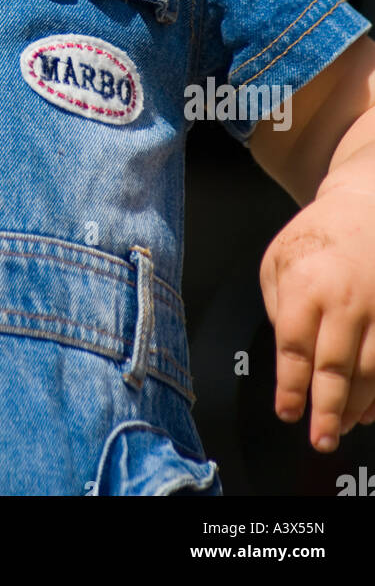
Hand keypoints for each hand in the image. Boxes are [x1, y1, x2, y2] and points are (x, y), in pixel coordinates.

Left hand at [259, 186, 374, 449]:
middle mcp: (346, 299)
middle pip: (335, 367)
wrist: (365, 204)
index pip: (295, 348)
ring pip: (371, 371)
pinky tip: (370, 408)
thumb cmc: (317, 236)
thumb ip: (278, 308)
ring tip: (341, 427)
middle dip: (326, 409)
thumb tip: (289, 356)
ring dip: (356, 405)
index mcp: (306, 285)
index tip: (288, 411)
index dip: (291, 386)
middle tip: (319, 438)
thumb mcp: (277, 260)